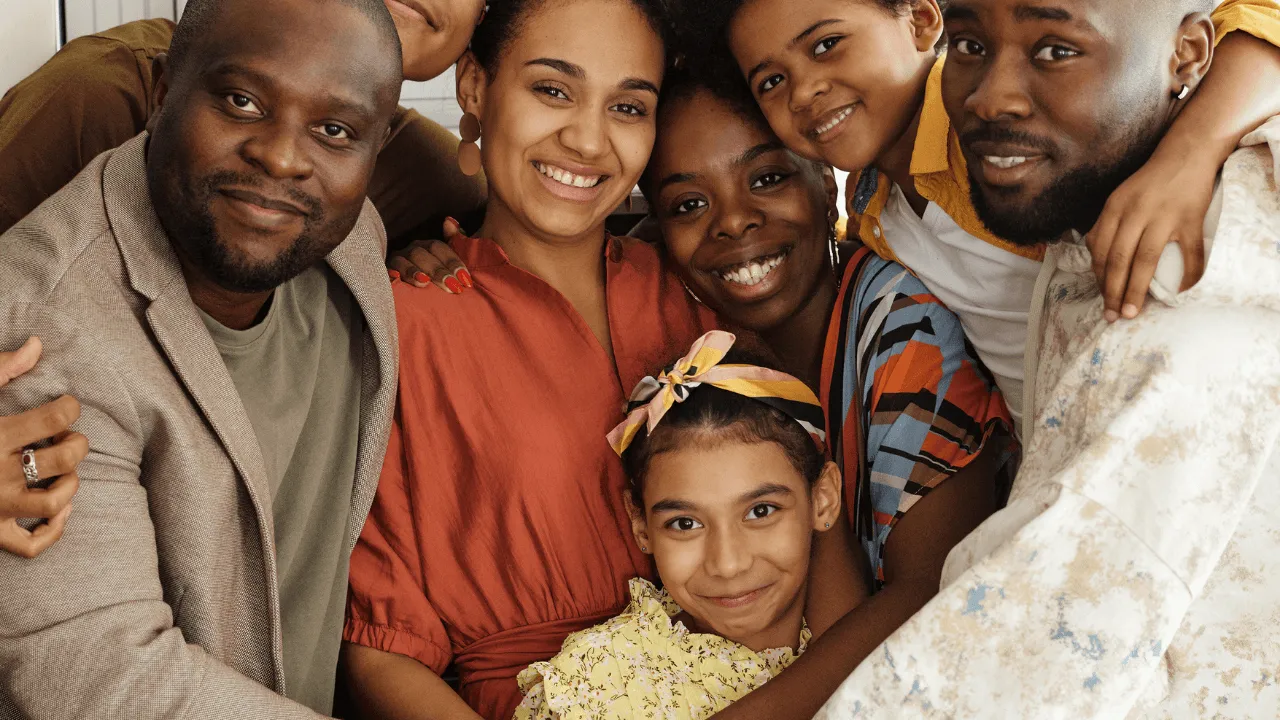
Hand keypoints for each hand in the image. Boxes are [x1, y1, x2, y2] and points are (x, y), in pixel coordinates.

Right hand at [0, 337, 87, 558]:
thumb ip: (0, 370)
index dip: (70, 407)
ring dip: (71, 485)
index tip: (66, 405)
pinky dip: (53, 530)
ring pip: (55, 502)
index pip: (55, 416)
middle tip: (66, 437)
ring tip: (64, 471)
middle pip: (65, 458)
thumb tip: (38, 345)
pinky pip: (31, 545)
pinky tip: (58, 510)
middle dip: (77, 443)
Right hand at [387, 217, 473, 293]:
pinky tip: (396, 279)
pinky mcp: (384, 273)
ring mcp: (396, 261)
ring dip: (413, 272)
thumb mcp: (447, 263)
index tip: (465, 278)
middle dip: (437, 270)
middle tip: (452, 286)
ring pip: (402, 261)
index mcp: (427, 247)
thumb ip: (453, 242)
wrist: (416, 299)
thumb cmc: (437, 279)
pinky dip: (390, 274)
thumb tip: (450, 221)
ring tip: (425, 283)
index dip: (452, 261)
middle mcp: (411, 251)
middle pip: (421, 254)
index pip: (439, 248)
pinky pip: (385, 272)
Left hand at [1086, 148, 1212, 322]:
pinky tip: (1179, 293)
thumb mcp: (1118, 197)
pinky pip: (1190, 254)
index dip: (1099, 279)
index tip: (1102, 299)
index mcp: (1114, 208)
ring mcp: (1164, 216)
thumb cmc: (1149, 182)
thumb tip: (1094, 257)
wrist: (1186, 154)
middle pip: (1118, 259)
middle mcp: (1136, 213)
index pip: (1101, 250)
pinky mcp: (1191, 219)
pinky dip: (1187, 276)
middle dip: (1112, 292)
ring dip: (1136, 290)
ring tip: (1132, 311)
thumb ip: (1106, 224)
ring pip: (1145, 261)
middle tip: (1112, 315)